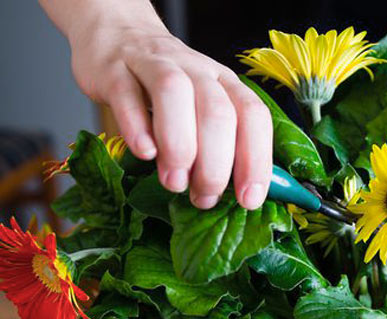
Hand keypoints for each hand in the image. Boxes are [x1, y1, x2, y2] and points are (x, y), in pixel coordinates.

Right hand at [68, 18, 271, 209]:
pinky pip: (126, 94)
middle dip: (214, 165)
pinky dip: (136, 126)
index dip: (256, 160)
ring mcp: (155, 66)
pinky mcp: (114, 70)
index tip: (248, 199)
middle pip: (217, 112)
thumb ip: (221, 146)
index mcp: (226, 84)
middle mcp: (197, 72)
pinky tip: (144, 153)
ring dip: (179, 146)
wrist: (120, 34)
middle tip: (203, 197)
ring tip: (174, 182)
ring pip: (175, 95)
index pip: (253, 116)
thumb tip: (239, 197)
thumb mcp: (202, 109)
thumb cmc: (168, 87)